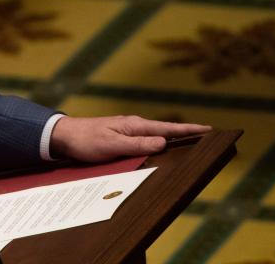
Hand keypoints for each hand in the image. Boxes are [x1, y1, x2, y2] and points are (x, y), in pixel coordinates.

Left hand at [49, 115, 211, 162]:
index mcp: (135, 125)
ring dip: (173, 139)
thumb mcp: (112, 145)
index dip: (189, 130)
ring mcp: (128, 131)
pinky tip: (163, 149)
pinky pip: (145, 141)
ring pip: (156, 136)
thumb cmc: (86, 140)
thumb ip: (137, 144)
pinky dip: (158, 143)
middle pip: (165, 131)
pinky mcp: (121, 138)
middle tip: (208, 137)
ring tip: (192, 143)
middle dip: (187, 134)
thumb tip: (163, 142)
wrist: (63, 136)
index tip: (210, 129)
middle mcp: (134, 126)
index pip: (167, 128)